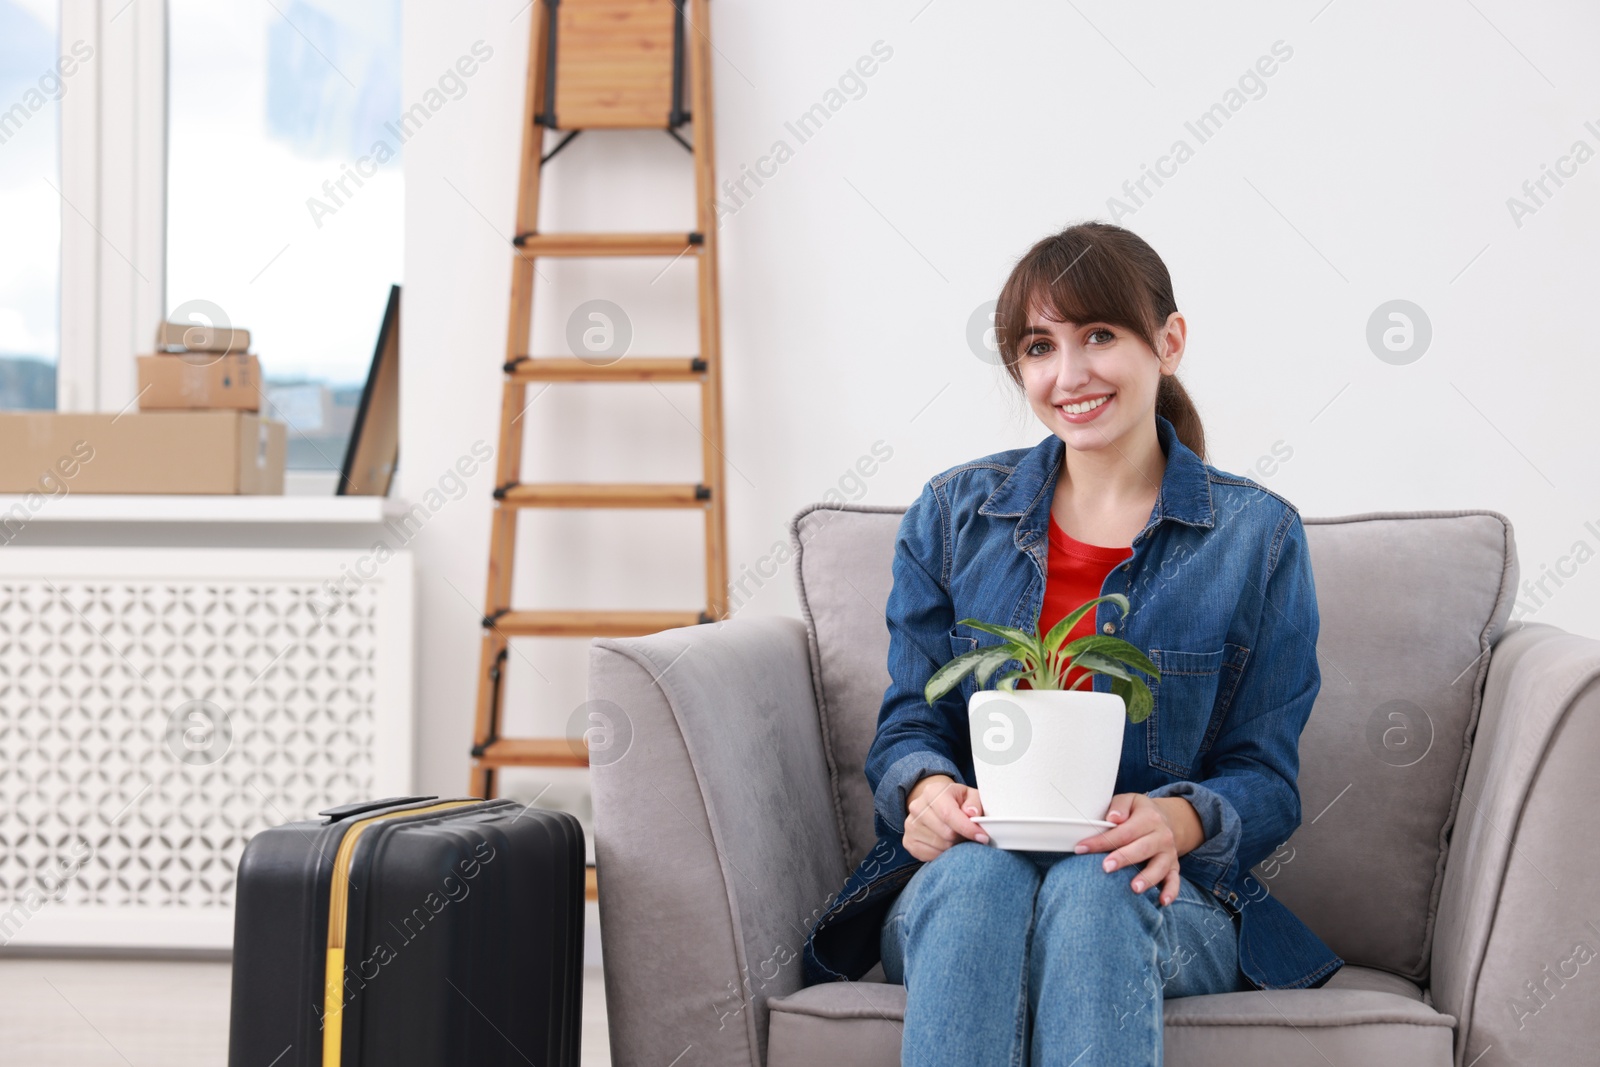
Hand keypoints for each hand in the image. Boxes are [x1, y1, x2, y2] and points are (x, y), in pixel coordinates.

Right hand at [903, 774, 988, 861]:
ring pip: (941, 846)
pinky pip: (931, 855)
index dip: (967, 828)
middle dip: (963, 837)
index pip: (948, 814)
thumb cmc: (956, 800)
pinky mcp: (908, 841)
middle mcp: (917, 807)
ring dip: (954, 846)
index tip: (982, 837)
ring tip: (957, 837)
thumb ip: (975, 802)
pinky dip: (944, 853)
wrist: (934, 804)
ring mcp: (910, 825)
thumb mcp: (969, 795)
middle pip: (946, 834)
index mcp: (932, 792)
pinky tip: (947, 843)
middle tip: (968, 834)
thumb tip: (972, 814)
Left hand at [1072, 792, 1191, 906]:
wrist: (1166, 819)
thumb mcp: (1130, 800)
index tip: (1082, 848)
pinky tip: (1162, 901)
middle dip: (1124, 858)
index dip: (1102, 841)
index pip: (1124, 831)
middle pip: (1142, 849)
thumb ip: (1119, 806)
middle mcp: (1162, 836)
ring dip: (1147, 878)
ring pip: (1160, 867)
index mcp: (1149, 818)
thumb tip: (1112, 818)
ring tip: (1134, 888)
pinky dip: (1171, 891)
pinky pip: (1175, 880)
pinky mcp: (1174, 866)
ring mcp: (1169, 853)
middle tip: (1106, 867)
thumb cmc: (1139, 812)